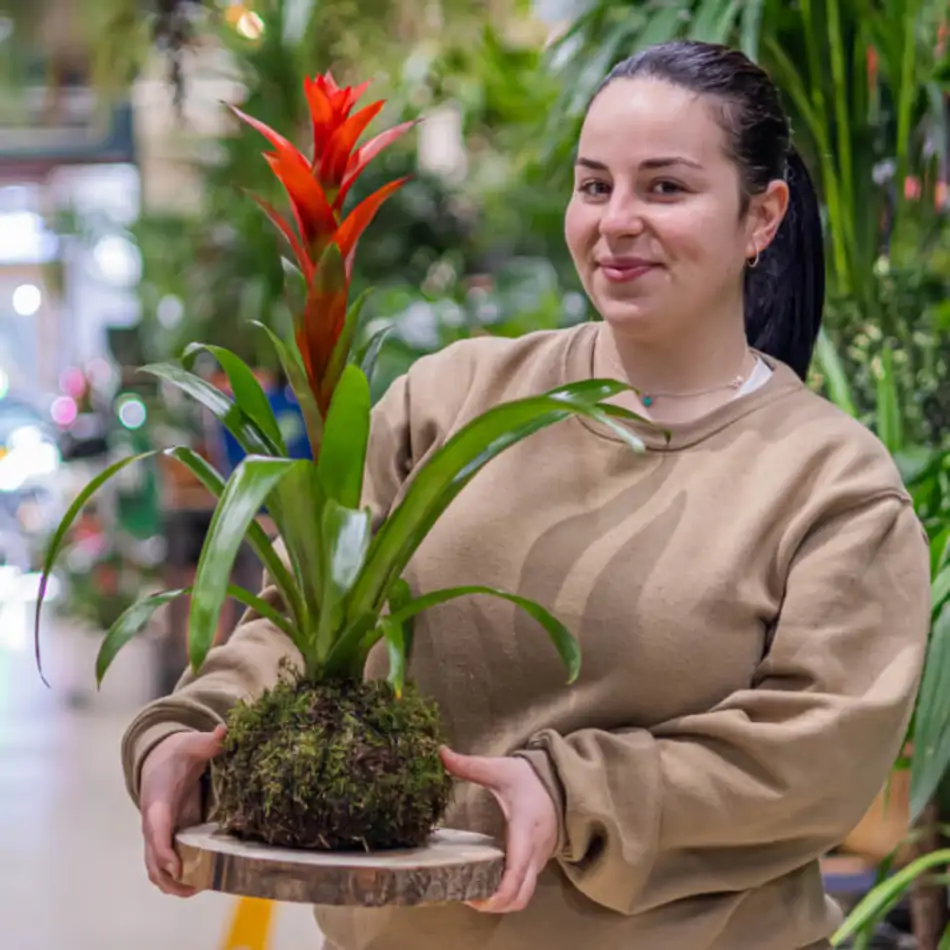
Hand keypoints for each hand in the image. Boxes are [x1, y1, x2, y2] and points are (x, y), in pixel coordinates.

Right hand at [139, 725, 225, 897]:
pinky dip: (176, 877)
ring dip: (171, 882)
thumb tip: (225, 730)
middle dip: (169, 874)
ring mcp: (158, 833)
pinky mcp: (168, 838)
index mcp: (157, 799)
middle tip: (195, 886)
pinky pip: (164, 864)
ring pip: (155, 866)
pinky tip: (199, 882)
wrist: (161, 760)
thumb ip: (208, 741)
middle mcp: (153, 822)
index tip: (175, 865)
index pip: (155, 827)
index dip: (163, 848)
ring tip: (198, 889)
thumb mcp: (192, 745)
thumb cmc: (177, 754)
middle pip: (152, 856)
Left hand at [440, 747, 557, 913]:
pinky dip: (508, 894)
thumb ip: (471, 766)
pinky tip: (487, 883)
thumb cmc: (527, 779)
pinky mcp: (537, 863)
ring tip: (473, 894)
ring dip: (501, 902)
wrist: (559, 782)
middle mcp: (534, 852)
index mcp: (524, 830)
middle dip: (495, 905)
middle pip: (520, 895)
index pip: (516, 869)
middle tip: (467, 898)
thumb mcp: (499, 770)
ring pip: (524, 896)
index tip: (475, 898)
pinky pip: (525, 888)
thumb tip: (441, 753)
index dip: (499, 891)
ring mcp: (538, 861)